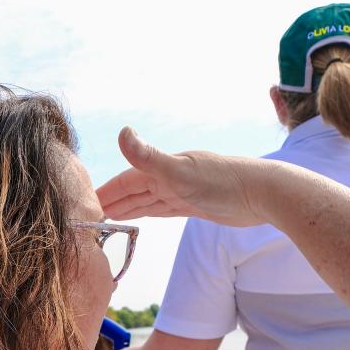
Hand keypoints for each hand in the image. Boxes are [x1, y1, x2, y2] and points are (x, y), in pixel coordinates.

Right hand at [97, 127, 274, 226]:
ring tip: (106, 217)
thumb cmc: (224, 182)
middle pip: (133, 190)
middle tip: (88, 215)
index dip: (106, 190)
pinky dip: (147, 211)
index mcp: (163, 167)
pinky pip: (163, 208)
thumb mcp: (180, 171)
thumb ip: (149, 157)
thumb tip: (122, 132)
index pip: (126, 179)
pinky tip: (140, 214)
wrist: (264, 194)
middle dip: (112, 201)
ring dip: (127, 207)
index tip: (86, 202)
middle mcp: (170, 176)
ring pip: (147, 200)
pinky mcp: (195, 205)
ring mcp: (182, 190)